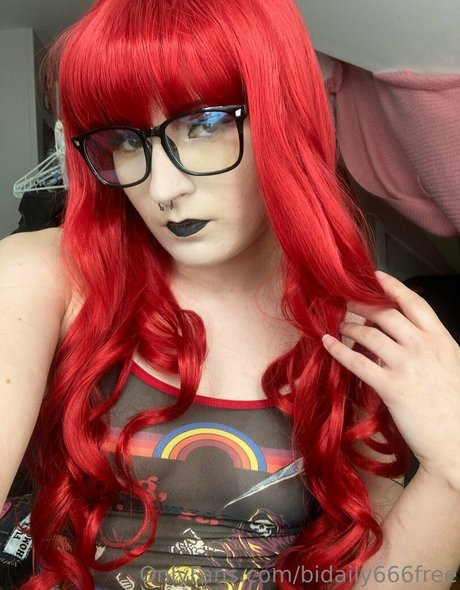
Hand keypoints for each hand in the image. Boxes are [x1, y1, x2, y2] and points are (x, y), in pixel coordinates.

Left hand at [322, 271, 459, 488]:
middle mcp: (424, 347)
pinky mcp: (391, 387)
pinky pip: (357, 361)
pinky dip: (339, 349)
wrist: (457, 442)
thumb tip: (398, 333)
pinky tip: (328, 343)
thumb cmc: (453, 406)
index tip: (376, 276)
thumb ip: (426, 345)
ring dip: (349, 326)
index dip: (392, 286)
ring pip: (368, 333)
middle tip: (346, 302)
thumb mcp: (449, 365)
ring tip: (338, 324)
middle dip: (361, 305)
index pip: (414, 303)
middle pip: (385, 314)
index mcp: (440, 340)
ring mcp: (407, 366)